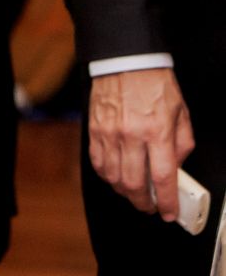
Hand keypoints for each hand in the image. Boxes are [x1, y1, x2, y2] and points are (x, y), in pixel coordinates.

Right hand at [88, 67, 195, 219]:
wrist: (126, 63)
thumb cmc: (153, 84)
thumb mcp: (181, 113)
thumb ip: (182, 143)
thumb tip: (177, 167)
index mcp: (157, 130)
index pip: (162, 177)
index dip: (166, 201)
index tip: (169, 212)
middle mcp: (131, 135)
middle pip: (133, 183)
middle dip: (143, 202)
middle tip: (149, 206)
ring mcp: (109, 134)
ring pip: (113, 177)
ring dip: (124, 192)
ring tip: (133, 193)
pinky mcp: (94, 131)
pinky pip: (98, 163)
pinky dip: (107, 176)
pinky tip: (115, 177)